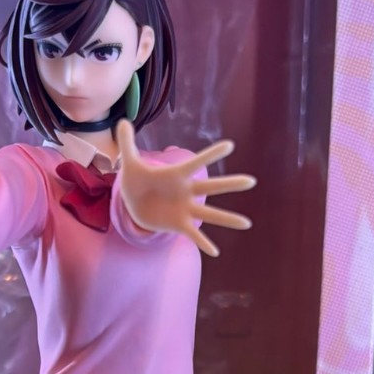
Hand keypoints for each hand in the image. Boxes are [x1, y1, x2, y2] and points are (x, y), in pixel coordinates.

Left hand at [116, 120, 254, 255]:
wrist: (134, 204)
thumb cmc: (137, 181)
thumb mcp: (130, 163)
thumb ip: (127, 144)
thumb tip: (122, 122)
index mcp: (177, 175)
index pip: (196, 163)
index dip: (211, 155)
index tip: (230, 145)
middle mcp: (187, 191)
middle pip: (211, 187)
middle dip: (230, 185)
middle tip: (251, 181)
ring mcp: (185, 209)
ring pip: (210, 214)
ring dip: (227, 219)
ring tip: (247, 223)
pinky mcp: (179, 224)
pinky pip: (193, 234)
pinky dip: (203, 243)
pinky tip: (215, 252)